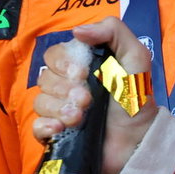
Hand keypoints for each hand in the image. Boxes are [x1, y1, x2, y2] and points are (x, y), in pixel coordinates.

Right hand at [30, 17, 158, 173]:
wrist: (139, 142)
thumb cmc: (136, 99)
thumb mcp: (135, 57)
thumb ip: (113, 32)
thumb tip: (77, 31)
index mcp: (81, 66)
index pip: (54, 55)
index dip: (63, 63)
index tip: (84, 74)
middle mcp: (66, 86)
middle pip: (44, 77)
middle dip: (64, 88)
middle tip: (87, 99)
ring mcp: (59, 111)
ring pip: (40, 101)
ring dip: (59, 108)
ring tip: (80, 117)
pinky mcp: (56, 135)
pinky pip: (36, 127)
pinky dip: (46, 126)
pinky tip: (62, 129)